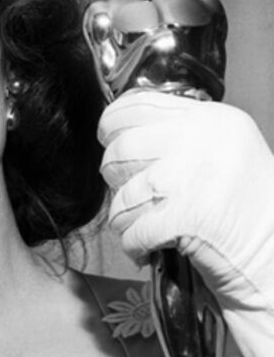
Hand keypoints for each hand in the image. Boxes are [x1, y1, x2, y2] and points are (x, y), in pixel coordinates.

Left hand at [98, 90, 273, 356]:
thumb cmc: (248, 212)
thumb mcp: (224, 153)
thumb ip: (178, 137)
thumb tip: (119, 134)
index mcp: (212, 118)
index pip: (137, 106)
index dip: (111, 126)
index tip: (108, 141)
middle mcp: (203, 139)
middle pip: (121, 148)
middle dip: (116, 179)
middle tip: (133, 198)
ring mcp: (193, 177)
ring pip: (123, 194)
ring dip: (125, 219)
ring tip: (143, 229)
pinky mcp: (186, 217)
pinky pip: (132, 230)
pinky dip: (134, 246)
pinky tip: (147, 250)